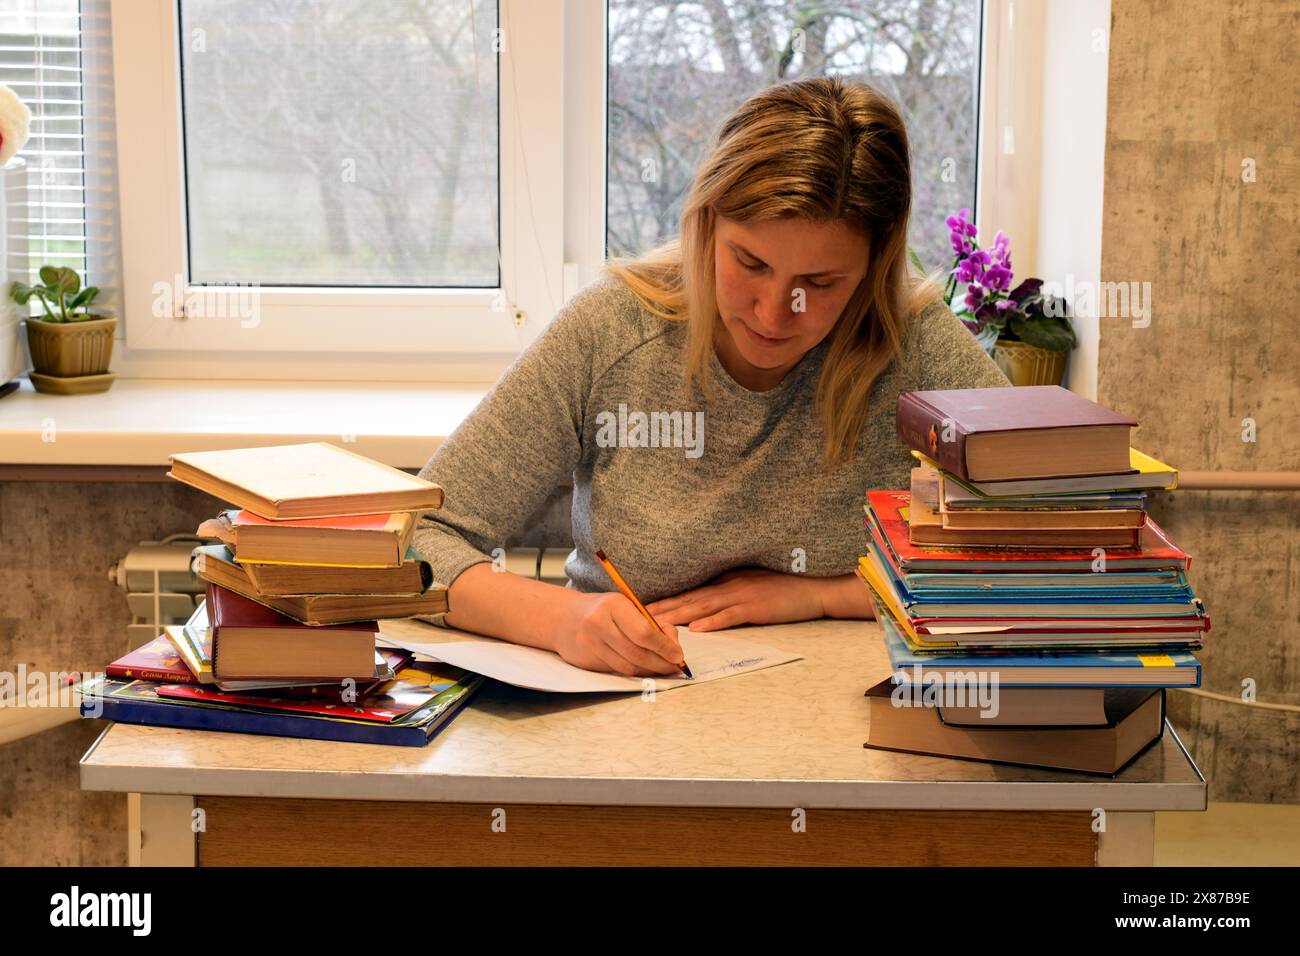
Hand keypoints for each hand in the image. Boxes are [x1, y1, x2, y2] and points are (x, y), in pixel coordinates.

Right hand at [554, 591, 686, 677]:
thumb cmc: (604, 611)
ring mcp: (590, 644)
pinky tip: (643, 669)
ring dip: (649, 671)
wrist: (564, 618)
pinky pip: (616, 671)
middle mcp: (599, 624)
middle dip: (660, 663)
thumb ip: (652, 623)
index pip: (644, 632)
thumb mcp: (627, 606)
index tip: (678, 656)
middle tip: (674, 667)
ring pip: (628, 666)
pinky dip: (633, 672)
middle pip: (637, 653)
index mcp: (614, 605)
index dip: (664, 647)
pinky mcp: (586, 661)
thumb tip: (673, 647)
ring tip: (661, 669)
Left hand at [645, 568, 825, 630]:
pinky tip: (694, 630)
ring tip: (654, 625)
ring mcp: (741, 595)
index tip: (642, 606)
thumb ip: (729, 594)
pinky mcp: (756, 607)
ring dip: (677, 616)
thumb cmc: (786, 589)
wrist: (816, 587)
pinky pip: (729, 616)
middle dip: (662, 608)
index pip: (690, 591)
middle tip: (635, 616)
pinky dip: (710, 624)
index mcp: (726, 580)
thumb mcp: (752, 586)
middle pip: (689, 598)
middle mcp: (728, 585)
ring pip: (702, 606)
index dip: (666, 599)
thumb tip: (705, 611)